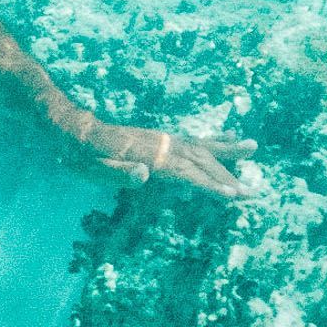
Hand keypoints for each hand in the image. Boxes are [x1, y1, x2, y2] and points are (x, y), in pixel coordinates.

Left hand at [84, 119, 256, 198]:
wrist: (73, 130)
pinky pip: (193, 138)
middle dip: (226, 175)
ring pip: (200, 145)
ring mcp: (162, 138)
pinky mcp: (161, 138)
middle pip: (199, 159)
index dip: (207, 184)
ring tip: (253, 147)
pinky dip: (213, 138)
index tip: (231, 195)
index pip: (184, 171)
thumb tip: (144, 174)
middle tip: (251, 192)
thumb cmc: (80, 156)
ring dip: (227, 150)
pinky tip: (229, 136)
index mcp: (146, 154)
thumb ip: (118, 173)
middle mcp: (159, 143)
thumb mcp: (92, 169)